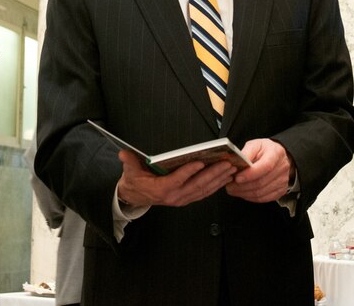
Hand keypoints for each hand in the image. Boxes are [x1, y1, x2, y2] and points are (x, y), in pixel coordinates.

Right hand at [116, 150, 236, 207]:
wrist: (135, 197)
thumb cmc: (135, 182)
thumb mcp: (129, 171)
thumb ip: (129, 162)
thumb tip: (123, 153)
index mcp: (161, 189)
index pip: (177, 180)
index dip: (189, 171)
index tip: (200, 162)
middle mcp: (174, 196)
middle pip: (196, 185)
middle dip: (213, 174)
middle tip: (226, 163)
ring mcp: (182, 199)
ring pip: (204, 190)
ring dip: (218, 180)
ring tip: (230, 169)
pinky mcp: (187, 199)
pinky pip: (204, 193)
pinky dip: (215, 186)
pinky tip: (224, 178)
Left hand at [225, 138, 293, 202]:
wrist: (277, 156)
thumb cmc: (264, 150)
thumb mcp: (254, 145)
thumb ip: (246, 153)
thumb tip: (236, 163)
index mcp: (276, 153)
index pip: (265, 166)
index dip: (250, 174)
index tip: (237, 178)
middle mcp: (282, 168)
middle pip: (261, 182)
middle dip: (243, 186)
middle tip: (230, 186)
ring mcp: (283, 180)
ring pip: (261, 193)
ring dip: (244, 193)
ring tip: (233, 190)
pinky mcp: (281, 190)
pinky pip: (264, 198)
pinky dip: (250, 198)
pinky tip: (242, 193)